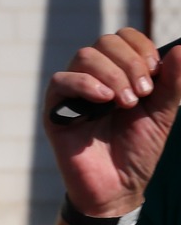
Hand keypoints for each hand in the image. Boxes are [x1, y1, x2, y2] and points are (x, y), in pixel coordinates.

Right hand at [45, 27, 180, 215]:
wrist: (118, 187)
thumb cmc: (138, 151)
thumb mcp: (164, 112)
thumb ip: (173, 81)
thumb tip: (180, 47)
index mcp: (119, 74)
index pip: (124, 38)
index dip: (141, 47)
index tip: (155, 73)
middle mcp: (94, 78)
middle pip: (105, 42)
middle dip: (129, 63)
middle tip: (142, 94)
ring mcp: (73, 94)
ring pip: (85, 56)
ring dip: (111, 75)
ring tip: (126, 103)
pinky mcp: (56, 112)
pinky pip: (61, 81)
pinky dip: (85, 84)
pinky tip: (104, 100)